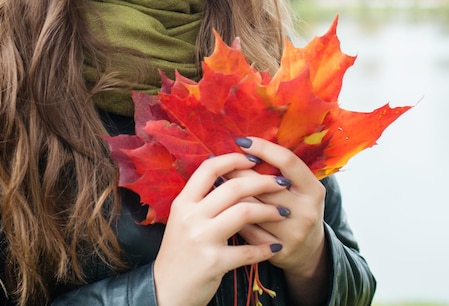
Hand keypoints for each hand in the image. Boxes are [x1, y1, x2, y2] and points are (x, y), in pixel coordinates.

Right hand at [153, 152, 289, 305]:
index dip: (233, 160)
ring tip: (283, 212)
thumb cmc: (179, 250)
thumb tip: (227, 174)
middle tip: (280, 182)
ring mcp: (201, 238)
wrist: (165, 289)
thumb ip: (201, 199)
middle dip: (261, 182)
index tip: (254, 159)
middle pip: (232, 187)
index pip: (208, 168)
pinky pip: (248, 251)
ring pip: (243, 212)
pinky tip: (275, 247)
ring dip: (268, 210)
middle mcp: (190, 216)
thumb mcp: (182, 218)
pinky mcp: (213, 262)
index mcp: (183, 202)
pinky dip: (265, 248)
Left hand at [232, 137, 328, 305]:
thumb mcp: (299, 187)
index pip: (287, 161)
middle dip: (237, 169)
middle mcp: (306, 211)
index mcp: (313, 190)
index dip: (263, 148)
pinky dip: (232, 215)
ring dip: (229, 192)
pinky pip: (247, 229)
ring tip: (215, 179)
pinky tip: (221, 205)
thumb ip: (279, 168)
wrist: (309, 252)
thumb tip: (244, 144)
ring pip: (252, 207)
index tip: (241, 141)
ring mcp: (293, 233)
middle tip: (216, 159)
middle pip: (264, 184)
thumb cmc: (297, 207)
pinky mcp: (278, 250)